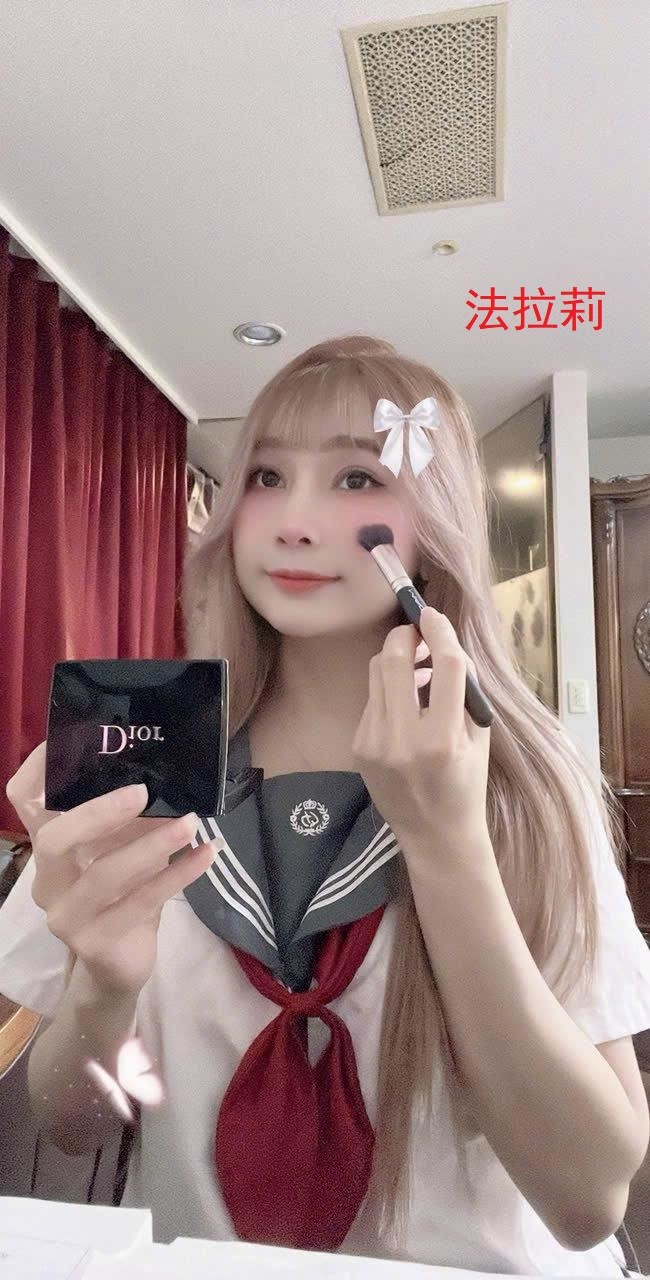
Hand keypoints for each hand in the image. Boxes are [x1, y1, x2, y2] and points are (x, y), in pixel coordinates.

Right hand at [6, 742, 217, 999]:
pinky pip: (141, 903)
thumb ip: (131, 815)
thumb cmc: (122, 893)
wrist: (120, 965)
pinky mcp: (95, 943)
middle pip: (53, 839)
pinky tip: (205, 854)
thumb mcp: (123, 847)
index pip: (23, 800)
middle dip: (98, 812)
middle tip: (142, 792)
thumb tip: (165, 769)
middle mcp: (47, 878)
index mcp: (48, 846)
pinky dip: (178, 875)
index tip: (79, 739)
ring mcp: (66, 915)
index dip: (40, 769)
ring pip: (104, 876)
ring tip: (191, 823)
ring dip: (151, 846)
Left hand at [352, 606, 491, 868]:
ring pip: (376, 674)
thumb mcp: (479, 735)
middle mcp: (403, 740)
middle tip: (419, 633)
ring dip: (396, 660)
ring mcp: (374, 744)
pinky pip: (372, 700)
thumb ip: (464, 689)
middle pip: (394, 660)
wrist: (435, 835)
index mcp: (443, 739)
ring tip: (418, 668)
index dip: (439, 633)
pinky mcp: (359, 747)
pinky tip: (407, 704)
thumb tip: (444, 641)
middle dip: (406, 636)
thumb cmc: (466, 783)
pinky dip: (389, 691)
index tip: (434, 615)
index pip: (443, 666)